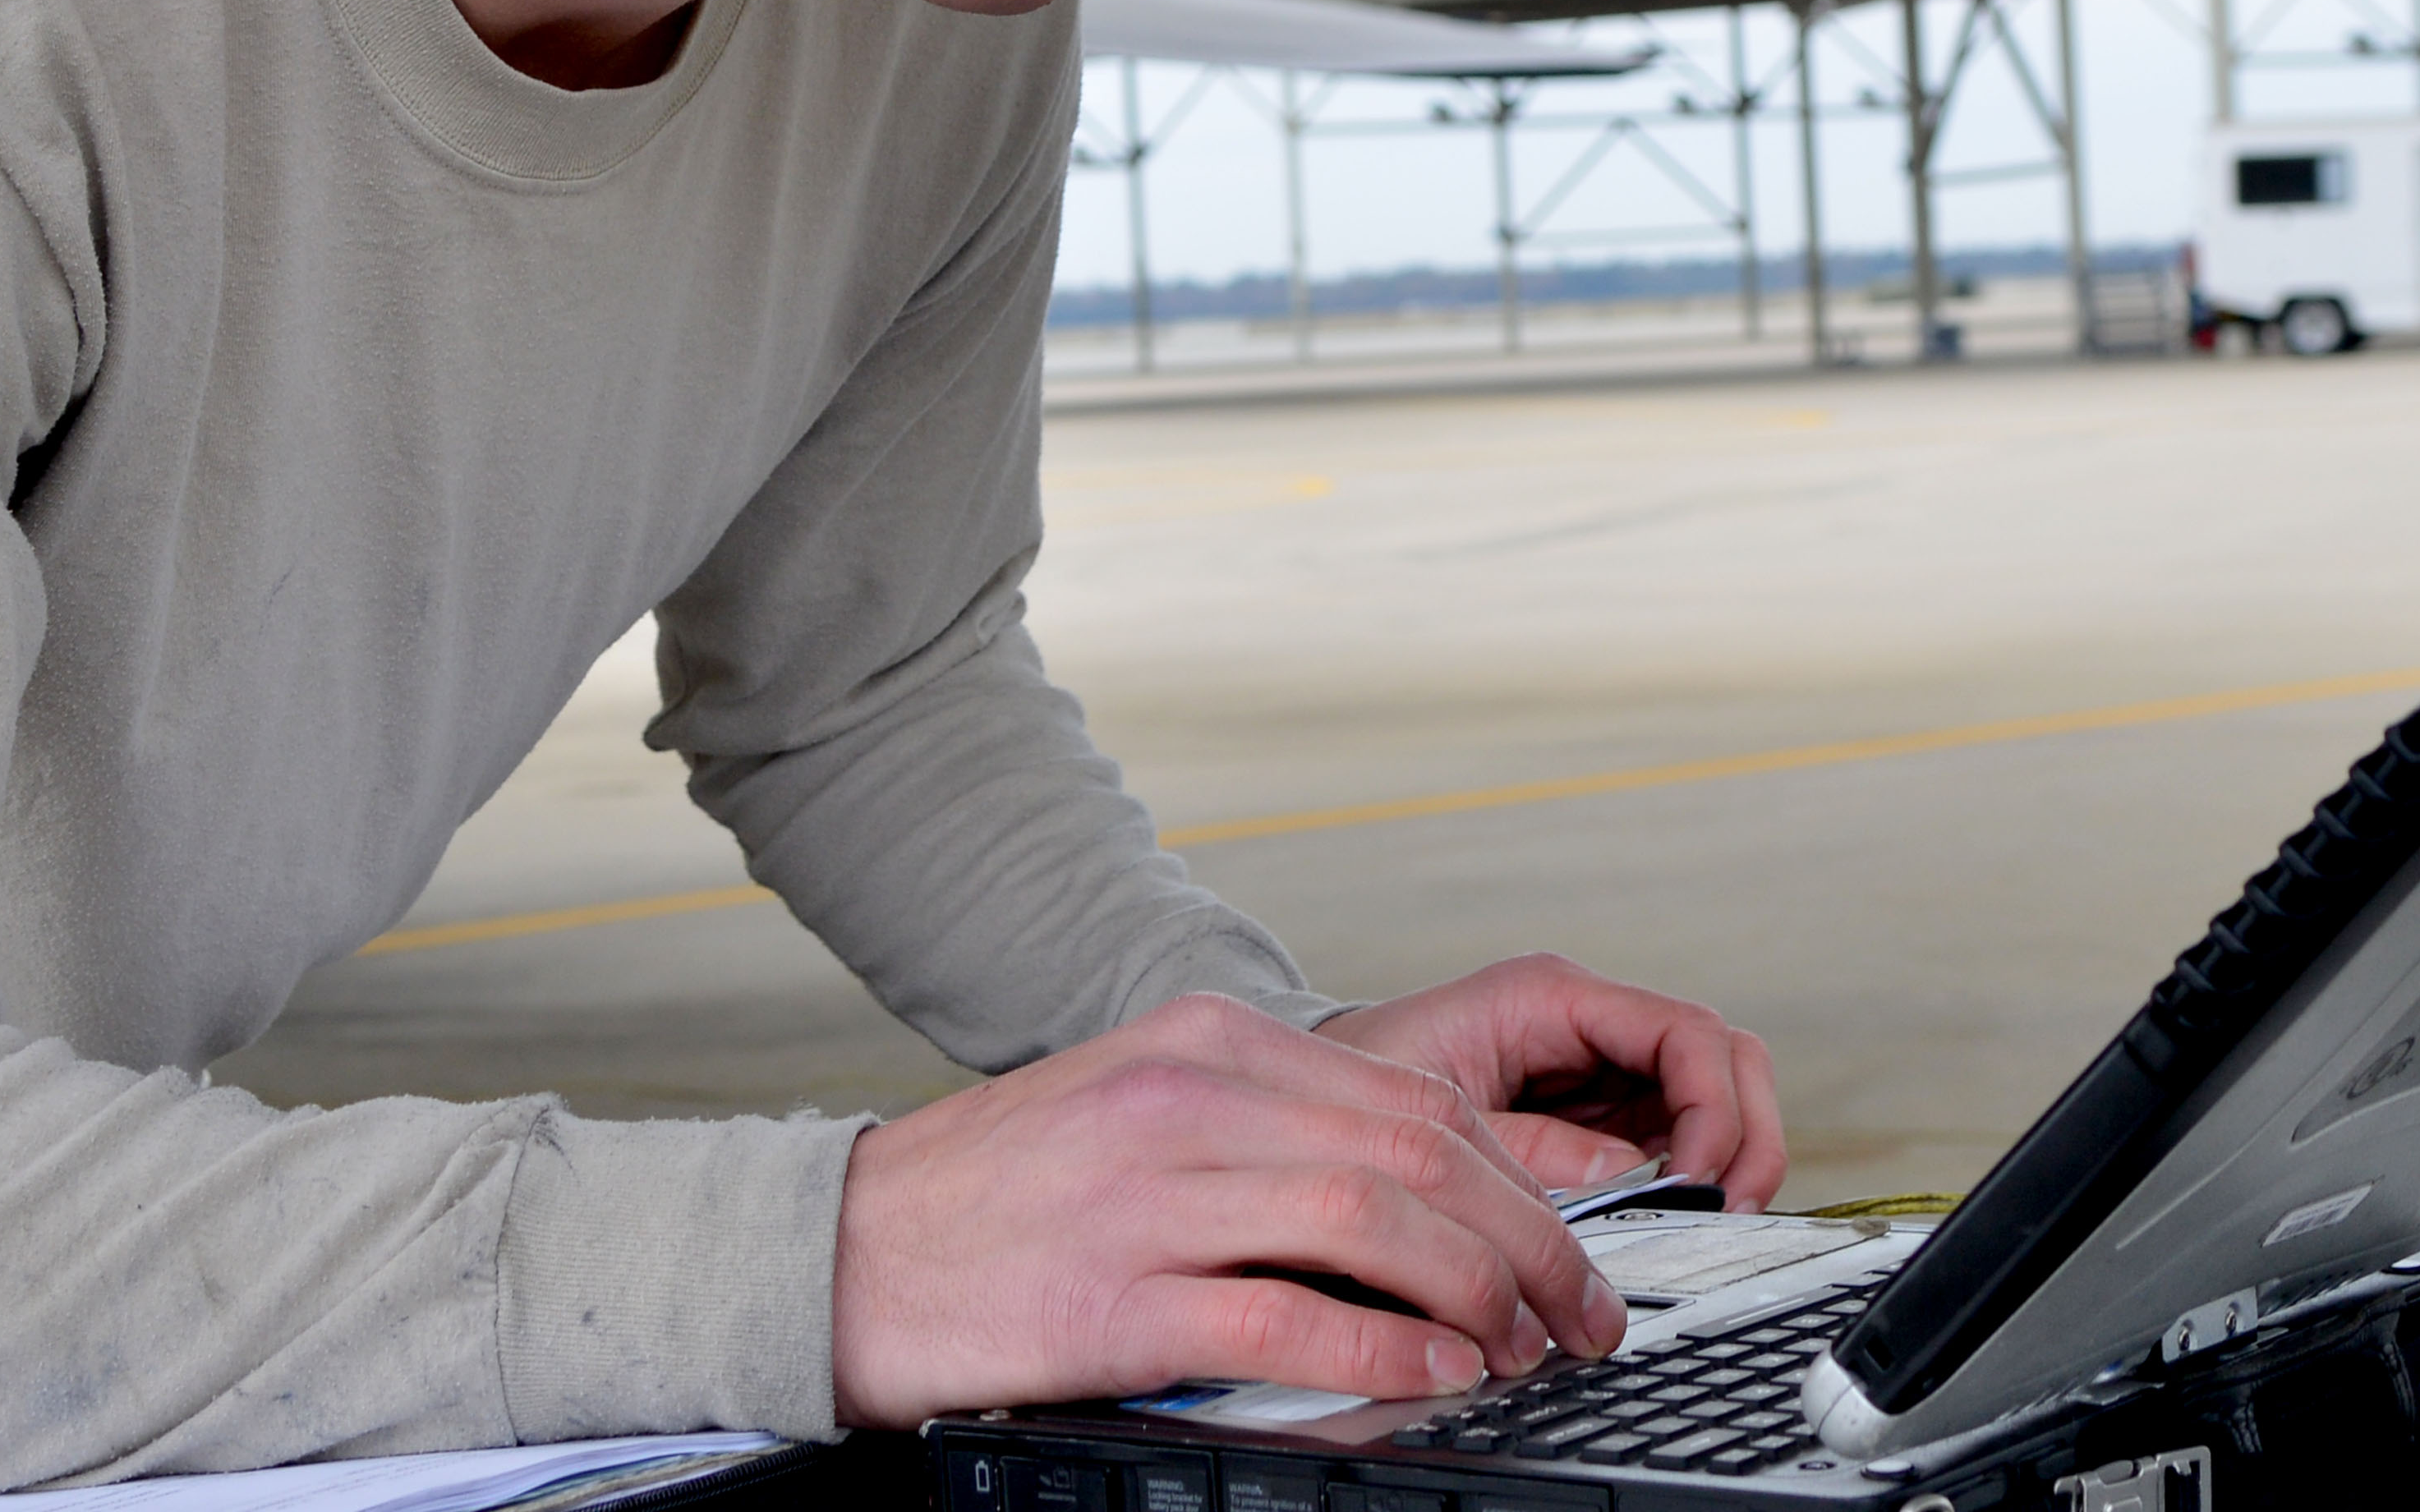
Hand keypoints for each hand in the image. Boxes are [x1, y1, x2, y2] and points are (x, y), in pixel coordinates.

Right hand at [827, 992, 1631, 1427]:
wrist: (839, 1247)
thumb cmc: (996, 1192)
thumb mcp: (1138, 1106)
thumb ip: (1268, 1124)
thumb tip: (1421, 1185)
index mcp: (1200, 1042)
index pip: (1412, 1095)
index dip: (1518, 1175)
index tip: (1566, 1242)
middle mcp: (1185, 1099)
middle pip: (1416, 1152)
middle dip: (1528, 1239)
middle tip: (1580, 1310)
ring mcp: (1149, 1195)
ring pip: (1371, 1218)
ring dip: (1475, 1292)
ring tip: (1521, 1349)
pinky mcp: (1115, 1298)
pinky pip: (1286, 1316)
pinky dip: (1381, 1349)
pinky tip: (1431, 1377)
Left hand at [1316, 954, 1785, 1212]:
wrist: (1307, 1103)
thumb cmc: (1351, 1087)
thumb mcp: (1428, 1118)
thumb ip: (1525, 1150)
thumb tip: (1621, 1177)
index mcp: (1550, 998)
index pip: (1685, 1032)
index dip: (1712, 1108)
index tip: (1698, 1182)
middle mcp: (1589, 1024)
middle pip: (1727, 1057)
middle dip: (1744, 1134)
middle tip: (1725, 1210)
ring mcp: (1600, 1069)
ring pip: (1718, 1097)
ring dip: (1728, 1162)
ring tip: (1704, 1222)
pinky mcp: (1597, 1116)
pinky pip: (1678, 1139)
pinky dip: (1692, 1182)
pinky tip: (1667, 1222)